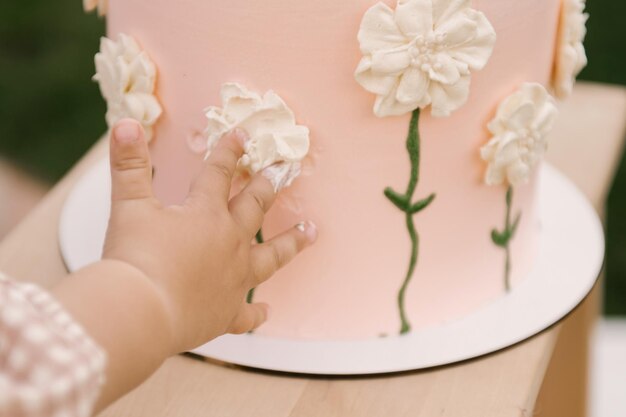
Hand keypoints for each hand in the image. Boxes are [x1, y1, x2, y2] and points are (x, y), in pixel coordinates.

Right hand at [102, 119, 316, 353]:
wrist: (141, 314)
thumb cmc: (135, 258)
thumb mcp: (128, 205)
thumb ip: (129, 164)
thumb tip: (125, 123)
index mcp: (207, 213)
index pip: (220, 173)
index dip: (229, 151)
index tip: (243, 134)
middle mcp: (230, 242)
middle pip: (256, 206)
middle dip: (270, 184)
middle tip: (287, 169)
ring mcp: (234, 279)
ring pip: (271, 256)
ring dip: (291, 242)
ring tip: (310, 232)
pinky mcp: (227, 314)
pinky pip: (248, 314)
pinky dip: (257, 313)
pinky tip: (266, 312)